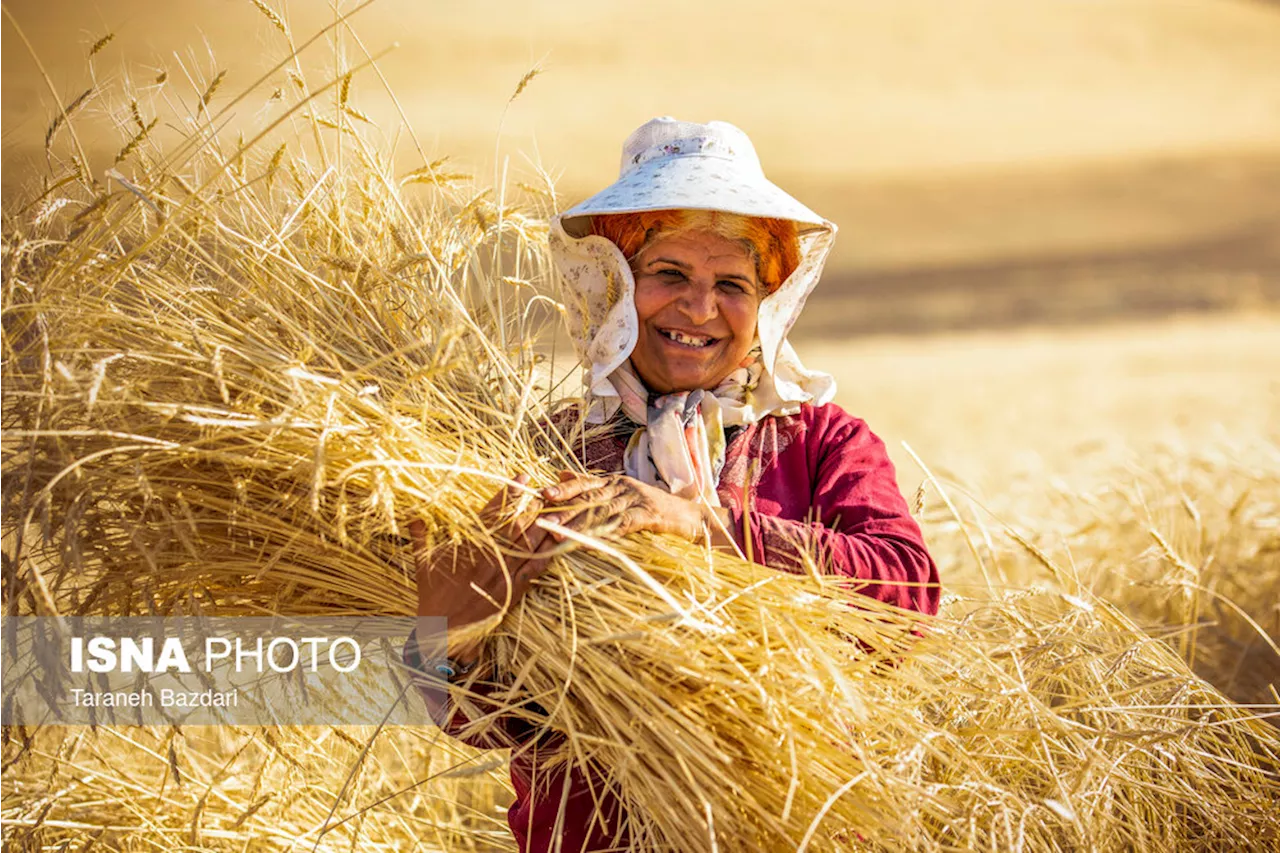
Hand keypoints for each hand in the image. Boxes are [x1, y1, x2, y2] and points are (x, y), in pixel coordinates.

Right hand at [409, 474, 554, 662]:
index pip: (492, 512)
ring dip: (543, 524)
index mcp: (469, 547)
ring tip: (556, 509)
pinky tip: (558, 543)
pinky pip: (535, 570)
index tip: (520, 477)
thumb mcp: (422, 564)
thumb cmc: (432, 597)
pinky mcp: (513, 591)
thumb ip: (421, 536)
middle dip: (532, 504)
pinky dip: (547, 555)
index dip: (508, 493)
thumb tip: (414, 515)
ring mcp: (503, 575)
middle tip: (545, 488)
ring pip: (529, 544)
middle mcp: (489, 558)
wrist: (445, 632)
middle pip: (516, 524)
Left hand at [540, 471, 733, 547]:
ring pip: (602, 511)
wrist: (692, 518)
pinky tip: (592, 541)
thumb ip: (593, 486)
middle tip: (541, 518)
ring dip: (578, 523)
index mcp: (614, 482)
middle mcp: (623, 487)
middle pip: (589, 497)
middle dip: (564, 508)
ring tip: (558, 533)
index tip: (541, 495)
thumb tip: (559, 473)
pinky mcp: (649, 515)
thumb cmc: (655, 509)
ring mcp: (636, 500)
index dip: (563, 489)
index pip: (584, 483)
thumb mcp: (623, 494)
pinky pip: (623, 524)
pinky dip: (606, 532)